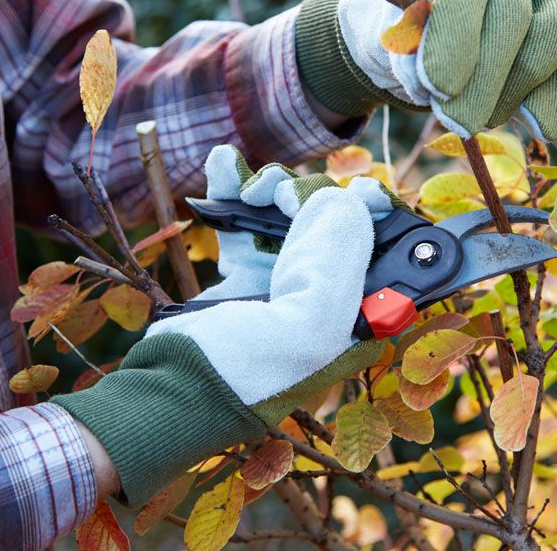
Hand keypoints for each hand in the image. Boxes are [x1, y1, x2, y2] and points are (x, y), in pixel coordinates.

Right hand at [53, 147, 402, 504]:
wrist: (173, 392)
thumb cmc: (246, 375)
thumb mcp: (310, 328)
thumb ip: (338, 260)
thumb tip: (341, 198)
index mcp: (354, 318)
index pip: (383, 253)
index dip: (376, 215)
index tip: (361, 191)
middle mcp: (324, 299)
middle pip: (334, 224)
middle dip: (311, 195)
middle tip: (282, 196)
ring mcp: (282, 286)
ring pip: (290, 217)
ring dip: (270, 188)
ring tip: (247, 189)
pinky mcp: (243, 277)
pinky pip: (247, 223)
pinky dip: (234, 190)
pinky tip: (223, 165)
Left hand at [295, 0, 556, 141]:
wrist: (430, 42)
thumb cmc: (408, 35)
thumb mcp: (392, 37)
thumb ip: (407, 52)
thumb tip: (435, 83)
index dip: (455, 37)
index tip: (439, 89)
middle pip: (513, 14)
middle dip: (485, 80)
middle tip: (458, 124)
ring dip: (520, 89)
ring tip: (484, 120)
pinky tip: (534, 126)